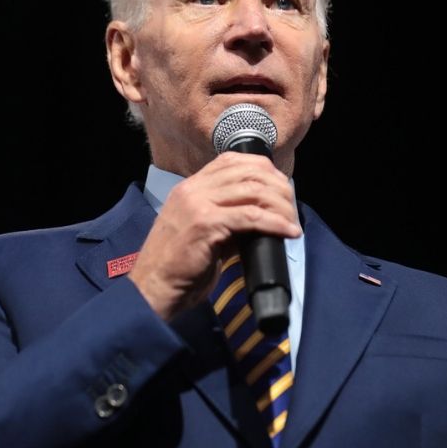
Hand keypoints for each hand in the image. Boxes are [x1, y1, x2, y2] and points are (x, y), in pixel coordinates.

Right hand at [128, 152, 301, 322]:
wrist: (154, 287)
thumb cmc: (179, 266)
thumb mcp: (203, 231)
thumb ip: (228, 218)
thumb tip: (263, 216)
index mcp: (190, 187)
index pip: (232, 160)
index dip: (263, 169)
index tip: (281, 187)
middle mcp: (193, 189)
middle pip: (248, 172)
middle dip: (278, 187)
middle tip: (292, 207)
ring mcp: (197, 204)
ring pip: (253, 191)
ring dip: (281, 206)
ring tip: (292, 221)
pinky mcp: (205, 224)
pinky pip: (251, 217)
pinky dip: (275, 223)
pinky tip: (288, 231)